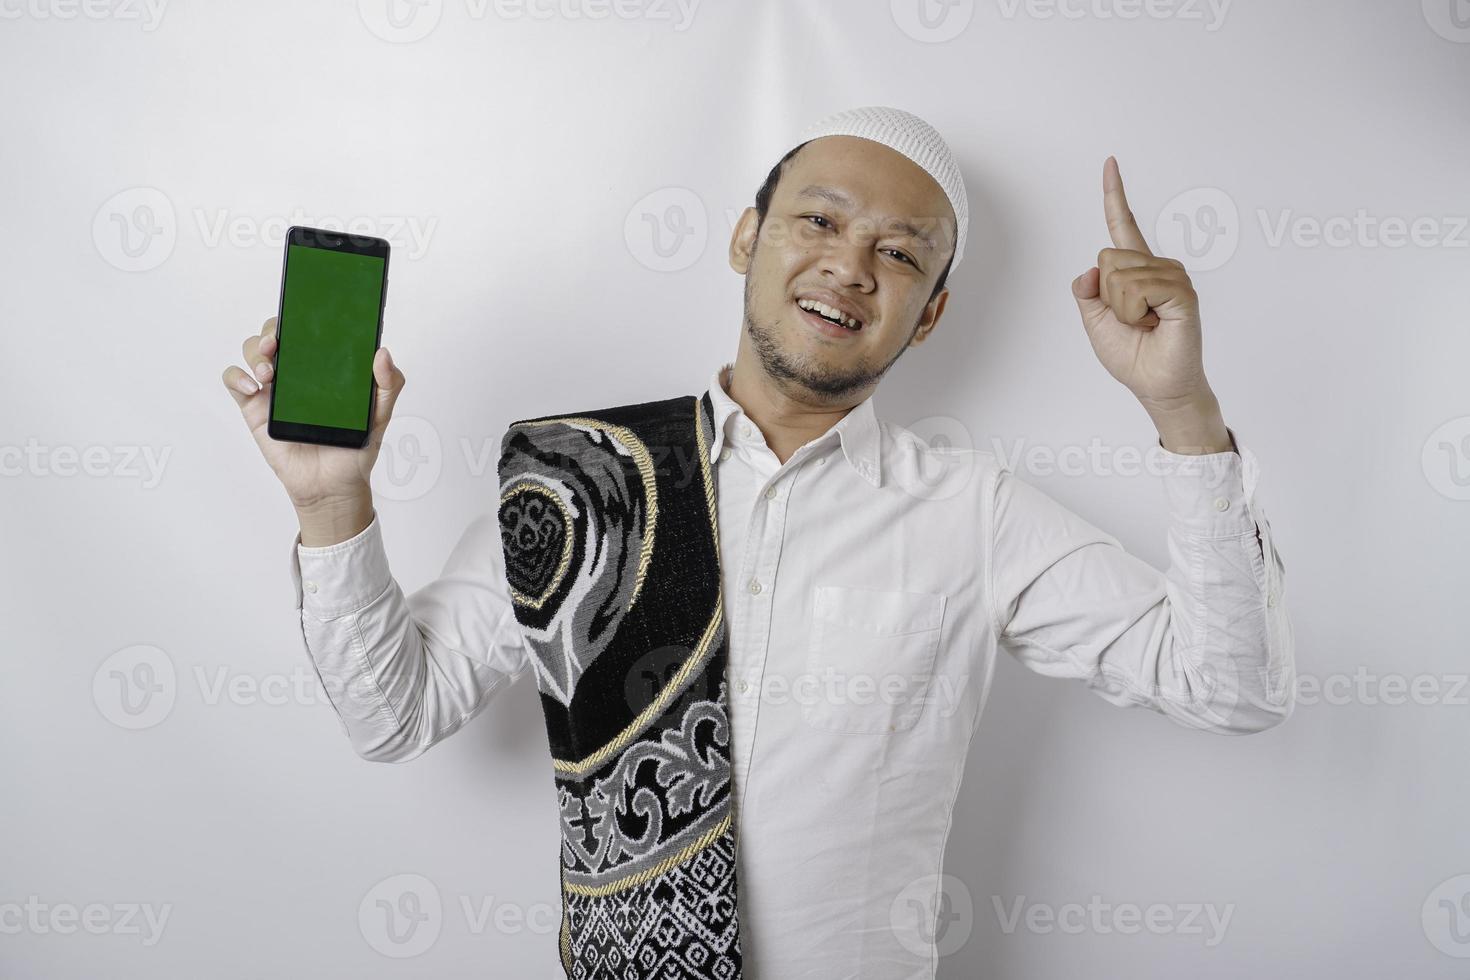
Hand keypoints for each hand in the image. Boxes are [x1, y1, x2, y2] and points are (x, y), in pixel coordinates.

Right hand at [221, 316, 405, 509]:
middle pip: (275, 332)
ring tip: (270, 371)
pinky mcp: (255, 407)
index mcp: (324, 365)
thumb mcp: (380, 414)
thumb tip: (382, 353)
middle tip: (280, 343)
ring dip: (256, 351)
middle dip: (273, 329)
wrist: (334, 485)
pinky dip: (236, 375)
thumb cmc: (354, 447)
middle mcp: (296, 370)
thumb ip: (388, 384)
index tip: (303, 312)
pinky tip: (253, 386)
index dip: (302, 314)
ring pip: (252, 350)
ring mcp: (273, 387)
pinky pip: (234, 380)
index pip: (308, 328)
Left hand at [1071, 156, 1209, 412]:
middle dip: (1107, 296)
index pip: (1123, 226)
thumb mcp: (1095, 323)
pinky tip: (1153, 323)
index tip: (1109, 162)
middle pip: (1108, 258)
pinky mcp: (1183, 293)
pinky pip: (1140, 288)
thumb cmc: (1132, 357)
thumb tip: (1089, 270)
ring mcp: (1173, 278)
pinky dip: (1135, 313)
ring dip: (1122, 309)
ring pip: (1120, 275)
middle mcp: (1158, 267)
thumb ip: (1087, 294)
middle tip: (1131, 321)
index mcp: (1136, 270)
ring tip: (1144, 325)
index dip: (1115, 195)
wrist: (1157, 386)